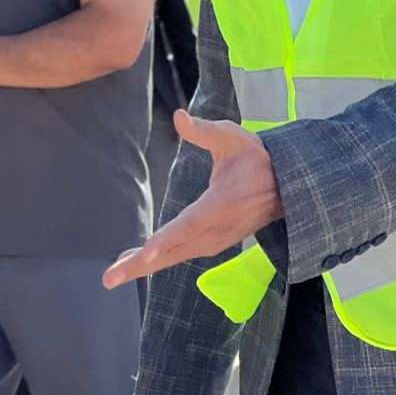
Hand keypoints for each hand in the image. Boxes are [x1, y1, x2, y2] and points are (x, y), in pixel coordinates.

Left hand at [103, 111, 279, 288]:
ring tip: (115, 272)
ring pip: (176, 256)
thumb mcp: (232, 137)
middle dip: (141, 265)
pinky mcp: (215, 243)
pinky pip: (182, 254)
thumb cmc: (255, 157)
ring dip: (145, 266)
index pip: (190, 224)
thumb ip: (204, 131)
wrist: (285, 186)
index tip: (144, 254)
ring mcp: (217, 240)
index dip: (166, 239)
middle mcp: (218, 229)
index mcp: (221, 204)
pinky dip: (159, 260)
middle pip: (175, 251)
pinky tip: (139, 260)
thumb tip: (178, 116)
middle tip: (110, 278)